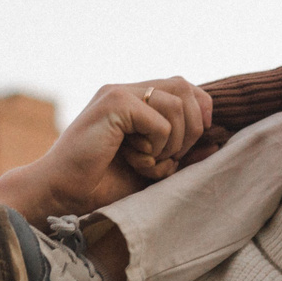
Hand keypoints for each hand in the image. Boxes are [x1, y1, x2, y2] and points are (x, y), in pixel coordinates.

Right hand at [0, 78, 212, 217]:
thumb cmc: (101, 185)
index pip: (185, 87)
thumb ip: (182, 155)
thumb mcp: (153, 170)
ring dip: (172, 143)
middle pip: (186, 88)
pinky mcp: (114, 102)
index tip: (194, 144)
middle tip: (168, 159)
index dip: (200, 111)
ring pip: (177, 105)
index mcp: (133, 100)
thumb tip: (219, 143)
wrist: (62, 193)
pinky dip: (156, 148)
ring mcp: (118, 93)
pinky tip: (134, 159)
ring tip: (146, 163)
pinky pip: (160, 122)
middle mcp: (126, 89)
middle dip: (191, 128)